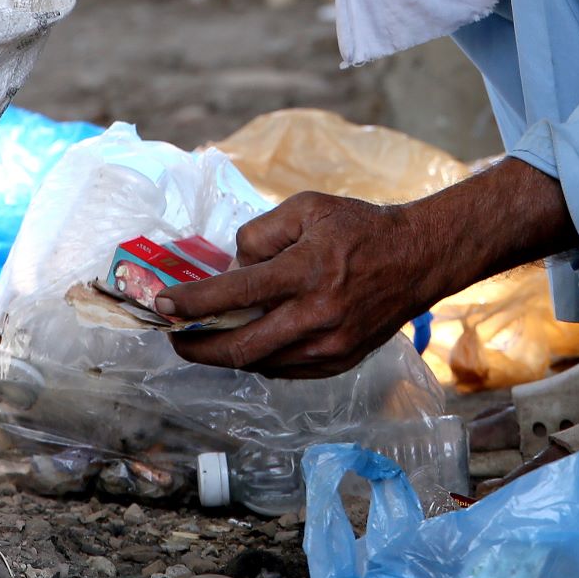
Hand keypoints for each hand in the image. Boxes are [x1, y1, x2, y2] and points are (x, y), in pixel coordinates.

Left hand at [161, 192, 453, 380]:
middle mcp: (316, 315)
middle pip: (239, 347)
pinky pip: (284, 370)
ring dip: (226, 354)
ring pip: (259, 363)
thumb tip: (231, 268)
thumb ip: (261, 233)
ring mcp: (328, 346)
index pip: (234, 294)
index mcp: (306, 270)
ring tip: (206, 338)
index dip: (190, 302)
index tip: (162, 303)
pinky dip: (258, 359)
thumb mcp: (307, 207)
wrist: (417, 259)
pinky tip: (248, 343)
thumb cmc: (359, 228)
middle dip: (196, 346)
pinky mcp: (338, 363)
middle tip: (174, 336)